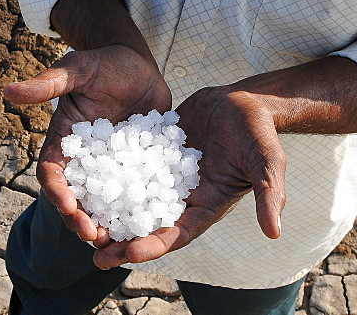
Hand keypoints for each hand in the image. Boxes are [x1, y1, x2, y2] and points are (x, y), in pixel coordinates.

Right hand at [3, 45, 170, 243]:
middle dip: (81, 220)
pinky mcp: (136, 165)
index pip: (51, 173)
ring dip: (108, 223)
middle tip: (95, 237)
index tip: (67, 206)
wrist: (137, 63)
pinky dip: (139, 209)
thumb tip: (8, 91)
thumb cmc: (101, 63)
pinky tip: (152, 223)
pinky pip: (136, 191)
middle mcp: (85, 159)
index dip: (56, 192)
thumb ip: (47, 83)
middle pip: (76, 197)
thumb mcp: (76, 69)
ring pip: (104, 202)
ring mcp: (111, 165)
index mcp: (64, 141)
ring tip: (121, 242)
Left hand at [91, 86, 286, 268]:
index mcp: (206, 206)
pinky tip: (84, 179)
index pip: (177, 234)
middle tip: (96, 256)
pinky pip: (130, 166)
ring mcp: (166, 175)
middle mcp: (182, 196)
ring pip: (134, 199)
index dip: (153, 246)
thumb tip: (274, 230)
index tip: (128, 254)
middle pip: (149, 225)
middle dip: (125, 242)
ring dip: (112, 214)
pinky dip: (110, 176)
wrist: (243, 100)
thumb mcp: (268, 162)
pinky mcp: (154, 153)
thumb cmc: (259, 133)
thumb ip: (268, 193)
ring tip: (83, 224)